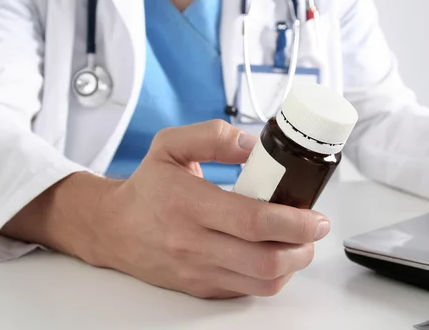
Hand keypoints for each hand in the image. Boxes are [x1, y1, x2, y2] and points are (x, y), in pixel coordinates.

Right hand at [84, 120, 330, 298]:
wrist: (113, 228)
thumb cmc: (146, 187)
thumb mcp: (171, 145)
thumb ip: (213, 137)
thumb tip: (254, 148)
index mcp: (189, 204)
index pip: (253, 222)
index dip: (294, 222)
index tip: (315, 216)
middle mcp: (193, 244)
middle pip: (265, 260)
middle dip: (303, 248)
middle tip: (313, 229)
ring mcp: (198, 271)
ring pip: (262, 283)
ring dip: (292, 265)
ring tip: (297, 242)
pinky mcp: (201, 287)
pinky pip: (247, 291)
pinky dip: (270, 276)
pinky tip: (271, 254)